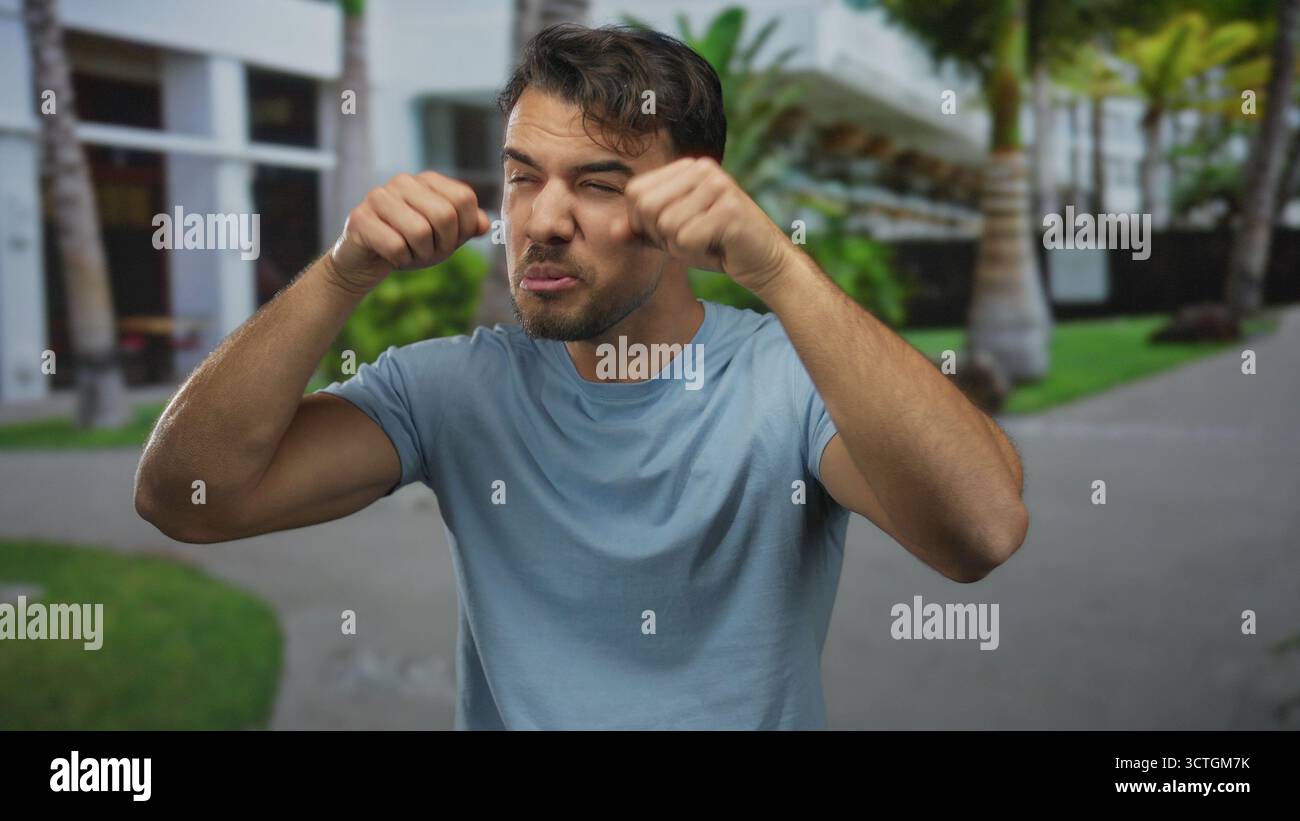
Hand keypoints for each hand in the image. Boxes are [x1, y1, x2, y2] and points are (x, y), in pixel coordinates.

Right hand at [325, 172, 490, 293]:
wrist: (366, 261)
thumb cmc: (410, 245)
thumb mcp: (445, 237)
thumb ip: (468, 227)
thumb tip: (483, 224)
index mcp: (427, 181)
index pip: (464, 199)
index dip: (463, 229)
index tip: (449, 241)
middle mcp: (403, 182)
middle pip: (445, 215)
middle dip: (442, 245)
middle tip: (428, 251)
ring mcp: (378, 196)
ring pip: (420, 231)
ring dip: (420, 254)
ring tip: (408, 252)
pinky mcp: (359, 218)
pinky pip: (395, 246)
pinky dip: (400, 260)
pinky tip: (390, 256)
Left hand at [611, 156, 793, 294]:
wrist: (765, 262)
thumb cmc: (717, 247)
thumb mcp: (673, 237)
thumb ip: (643, 231)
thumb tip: (613, 231)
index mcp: (687, 168)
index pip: (635, 192)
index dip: (642, 222)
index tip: (669, 234)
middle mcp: (702, 168)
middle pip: (646, 206)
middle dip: (660, 235)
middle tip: (688, 241)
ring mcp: (718, 186)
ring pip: (666, 225)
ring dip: (680, 247)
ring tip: (705, 243)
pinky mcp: (730, 209)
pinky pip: (685, 239)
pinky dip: (695, 254)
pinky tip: (717, 248)